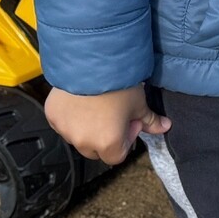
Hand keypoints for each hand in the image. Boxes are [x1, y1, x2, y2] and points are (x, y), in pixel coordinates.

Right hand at [45, 85, 167, 165]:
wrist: (91, 61)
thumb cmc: (117, 84)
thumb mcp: (138, 103)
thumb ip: (150, 120)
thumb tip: (165, 127)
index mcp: (108, 144)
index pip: (117, 156)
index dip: (125, 140)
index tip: (128, 122)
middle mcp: (84, 142)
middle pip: (95, 150)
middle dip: (104, 138)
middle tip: (112, 114)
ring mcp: (65, 130)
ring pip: (77, 137)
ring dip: (86, 128)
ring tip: (96, 105)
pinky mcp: (52, 116)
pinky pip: (62, 123)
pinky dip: (70, 117)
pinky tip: (80, 101)